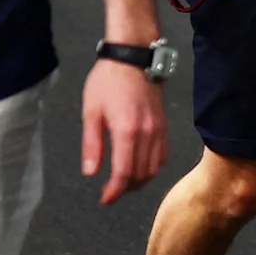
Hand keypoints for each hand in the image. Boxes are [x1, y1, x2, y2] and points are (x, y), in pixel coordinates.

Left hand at [80, 56, 167, 203]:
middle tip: (110, 191)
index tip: (105, 198)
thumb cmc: (108, 80)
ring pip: (154, 168)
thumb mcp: (91, 111)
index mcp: (126, 131)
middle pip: (141, 175)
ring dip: (140, 180)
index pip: (124, 173)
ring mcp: (159, 130)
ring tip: (124, 182)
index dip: (114, 191)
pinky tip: (140, 166)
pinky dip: (152, 167)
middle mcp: (147, 134)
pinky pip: (163, 155)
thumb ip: (92, 145)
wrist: (133, 56)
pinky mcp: (164, 125)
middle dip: (125, 188)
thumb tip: (91, 172)